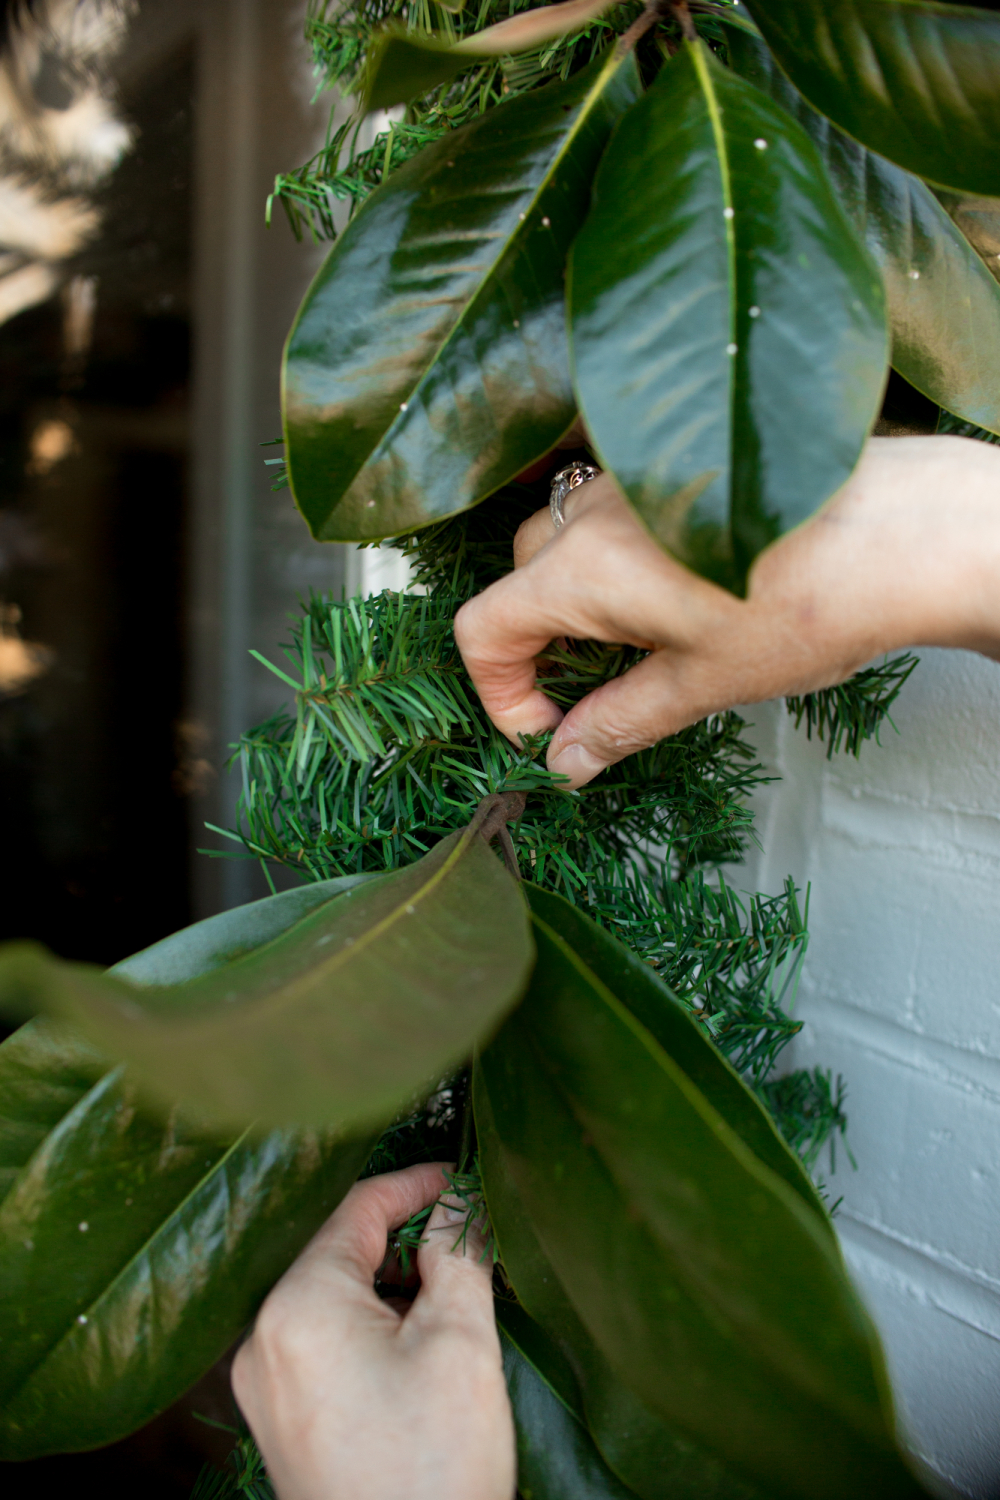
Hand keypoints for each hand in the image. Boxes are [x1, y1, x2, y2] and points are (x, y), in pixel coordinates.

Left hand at [231, 1162, 515, 1499]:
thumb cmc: (431, 1466)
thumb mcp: (459, 1342)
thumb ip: (458, 1255)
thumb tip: (460, 1204)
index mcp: (297, 1307)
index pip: (355, 1208)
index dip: (414, 1185)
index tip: (460, 1179)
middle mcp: (263, 1338)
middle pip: (337, 1250)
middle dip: (404, 1237)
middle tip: (466, 1237)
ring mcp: (265, 1383)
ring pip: (329, 1296)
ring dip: (388, 1283)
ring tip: (450, 1293)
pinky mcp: (281, 1418)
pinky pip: (320, 1340)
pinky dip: (368, 1325)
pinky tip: (418, 1342)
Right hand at [454, 435, 999, 786]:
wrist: (905, 532)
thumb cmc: (808, 605)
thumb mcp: (701, 682)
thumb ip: (619, 721)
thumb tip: (567, 763)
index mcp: (582, 569)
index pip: (482, 628)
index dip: (500, 695)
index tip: (553, 731)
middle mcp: (593, 512)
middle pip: (519, 581)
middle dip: (540, 647)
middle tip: (598, 694)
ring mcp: (633, 478)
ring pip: (564, 542)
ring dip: (579, 601)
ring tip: (645, 643)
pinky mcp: (674, 466)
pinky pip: (612, 515)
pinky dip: (618, 562)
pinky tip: (680, 594)